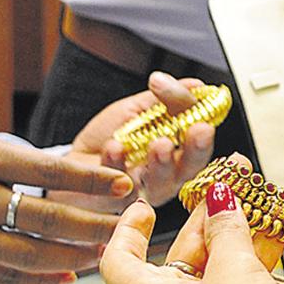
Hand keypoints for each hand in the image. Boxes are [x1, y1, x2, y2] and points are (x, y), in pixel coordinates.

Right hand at [0, 135, 131, 283]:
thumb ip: (26, 163)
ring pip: (27, 253)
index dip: (91, 181)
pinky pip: (1, 276)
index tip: (125, 185)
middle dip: (93, 226)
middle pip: (45, 218)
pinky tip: (68, 278)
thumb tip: (96, 179)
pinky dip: (38, 280)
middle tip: (125, 227)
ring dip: (73, 257)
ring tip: (104, 253)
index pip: (49, 172)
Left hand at [58, 71, 214, 210]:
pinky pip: (117, 184)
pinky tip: (115, 147)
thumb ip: (167, 99)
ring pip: (158, 182)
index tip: (205, 119)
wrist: (77, 158)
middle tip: (199, 131)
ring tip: (159, 143)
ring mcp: (141, 190)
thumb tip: (196, 85)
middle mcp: (166, 177)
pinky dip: (116, 162)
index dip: (205, 136)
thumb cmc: (114, 136)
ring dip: (162, 162)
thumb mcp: (140, 109)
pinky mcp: (113, 198)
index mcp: (177, 155)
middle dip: (196, 150)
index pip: (200, 147)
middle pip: (189, 169)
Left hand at [100, 182, 283, 283]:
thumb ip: (229, 230)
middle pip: (194, 255)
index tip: (148, 204)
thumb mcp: (230, 270)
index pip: (122, 257)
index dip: (130, 228)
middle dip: (223, 217)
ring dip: (268, 241)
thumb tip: (222, 198)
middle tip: (242, 182)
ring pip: (239, 275)